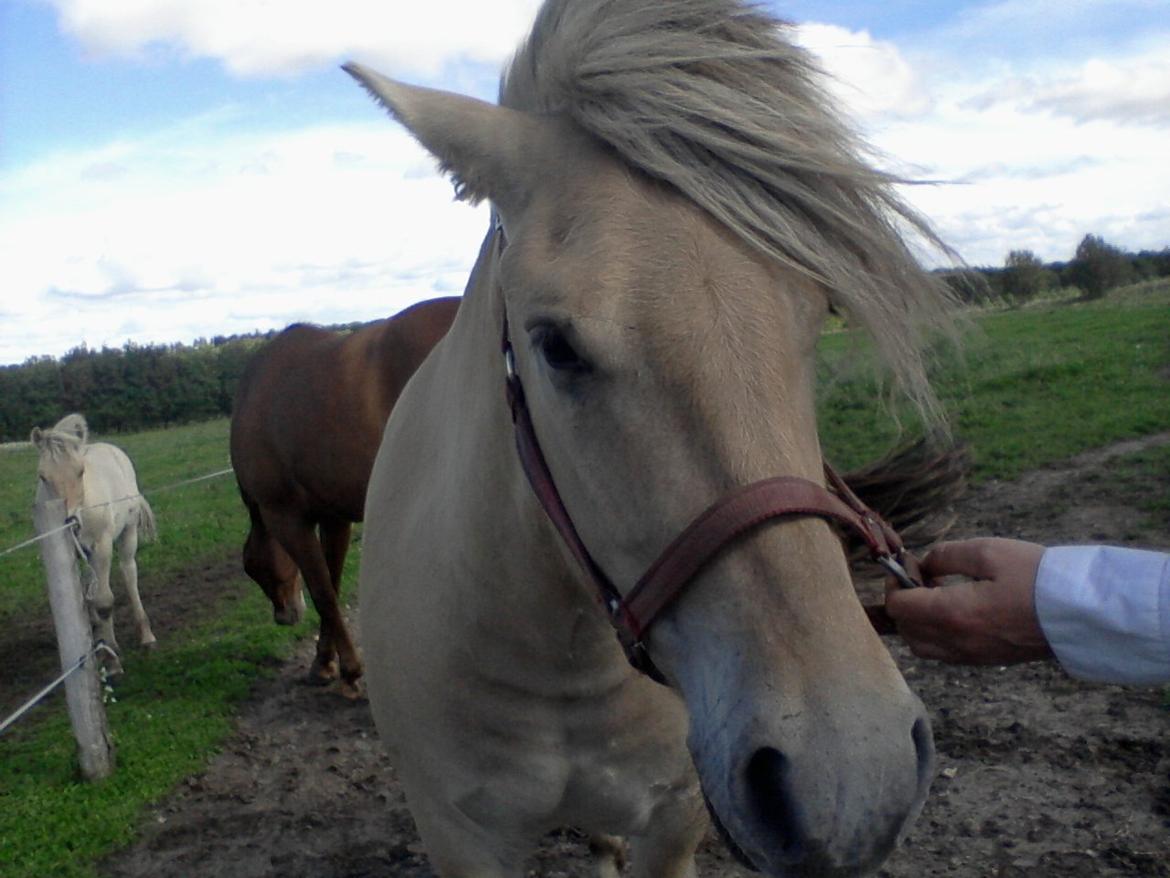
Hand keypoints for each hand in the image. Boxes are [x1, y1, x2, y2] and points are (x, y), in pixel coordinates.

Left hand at [884, 538, 1052, 664]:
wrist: (1083, 613)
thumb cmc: (1037, 578)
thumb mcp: (988, 551)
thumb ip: (945, 556)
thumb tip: (923, 564)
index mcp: (951, 614)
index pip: (897, 606)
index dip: (894, 582)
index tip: (909, 563)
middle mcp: (955, 642)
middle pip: (904, 628)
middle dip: (903, 600)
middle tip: (923, 575)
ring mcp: (970, 656)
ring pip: (921, 645)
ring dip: (916, 620)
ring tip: (937, 593)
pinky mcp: (985, 660)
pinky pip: (943, 652)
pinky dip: (934, 633)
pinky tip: (954, 610)